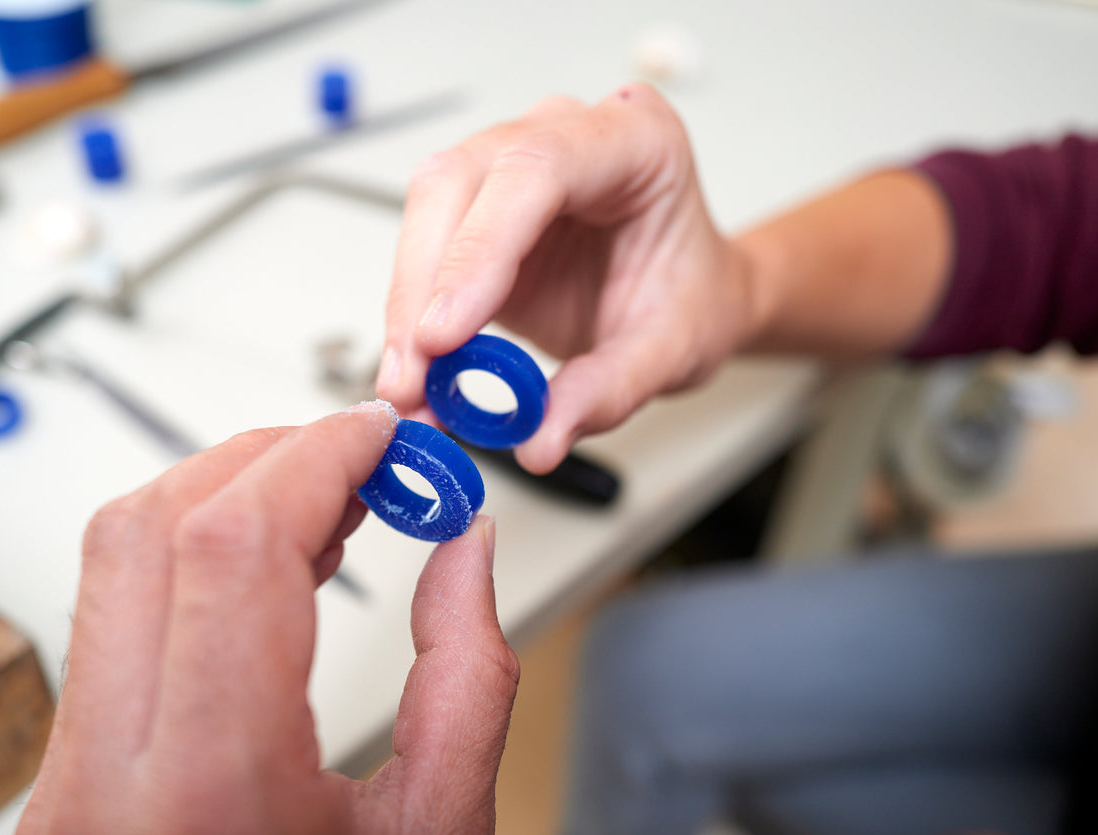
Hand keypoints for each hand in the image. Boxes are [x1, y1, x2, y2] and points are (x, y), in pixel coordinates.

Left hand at [11, 404, 519, 834]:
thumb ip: (468, 671)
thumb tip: (465, 544)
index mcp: (211, 806)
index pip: (229, 549)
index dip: (313, 457)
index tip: (378, 438)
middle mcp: (104, 796)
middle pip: (146, 532)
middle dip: (259, 460)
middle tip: (355, 459)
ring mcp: (62, 799)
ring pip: (109, 568)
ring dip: (217, 505)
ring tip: (321, 509)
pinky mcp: (56, 799)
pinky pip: (106, 632)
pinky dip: (185, 573)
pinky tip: (261, 577)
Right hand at [376, 83, 759, 472]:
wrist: (691, 293)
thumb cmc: (691, 295)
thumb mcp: (672, 352)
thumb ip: (609, 391)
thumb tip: (539, 440)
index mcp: (636, 140)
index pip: (536, 171)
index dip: (477, 251)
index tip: (443, 336)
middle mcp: (566, 132)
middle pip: (460, 181)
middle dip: (422, 286)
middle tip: (411, 379)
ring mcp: (514, 157)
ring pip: (428, 207)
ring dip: (406, 301)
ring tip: (408, 387)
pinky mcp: (479, 204)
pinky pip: (425, 243)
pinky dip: (411, 311)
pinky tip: (414, 368)